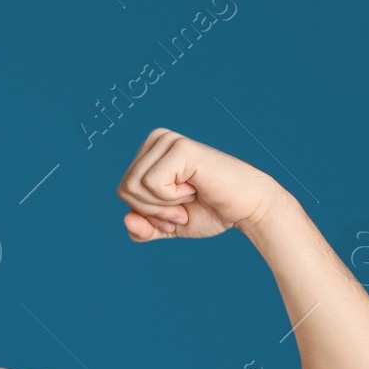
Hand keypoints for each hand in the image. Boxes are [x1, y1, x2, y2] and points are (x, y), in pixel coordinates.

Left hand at [116, 128, 284, 242]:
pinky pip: (151, 183)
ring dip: (163, 205)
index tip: (176, 209)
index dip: (147, 212)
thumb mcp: (166, 226)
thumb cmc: (210, 211)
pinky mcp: (180, 147)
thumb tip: (127, 220)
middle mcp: (156, 140)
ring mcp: (168, 141)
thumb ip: (142, 229)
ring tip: (189, 197)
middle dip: (153, 210)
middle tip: (183, 206)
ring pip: (134, 186)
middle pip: (125, 189)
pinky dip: (172, 197)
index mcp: (149, 153)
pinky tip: (194, 188)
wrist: (246, 209)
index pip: (123, 191)